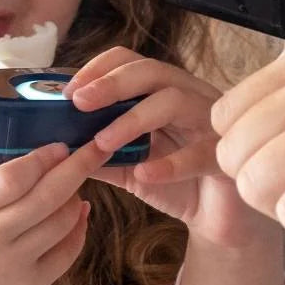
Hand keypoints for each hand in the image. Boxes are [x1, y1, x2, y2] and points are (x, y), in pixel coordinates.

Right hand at [0, 93, 108, 284]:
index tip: (60, 141)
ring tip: (80, 175)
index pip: (10, 179)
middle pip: (45, 198)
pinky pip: (67, 253)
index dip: (40, 158)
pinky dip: (78, 229)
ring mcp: (13, 269)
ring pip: (62, 224)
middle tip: (97, 143)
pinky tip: (79, 209)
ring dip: (77, 196)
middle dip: (78, 168)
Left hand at [65, 48, 277, 250]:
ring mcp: (211, 124)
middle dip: (112, 83)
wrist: (222, 222)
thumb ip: (100, 156)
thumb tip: (58, 149)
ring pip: (174, 101)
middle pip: (153, 71)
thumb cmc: (179, 185)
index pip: (132, 61)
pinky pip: (199, 153)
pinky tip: (145, 174)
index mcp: (166, 93)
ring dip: (133, 119)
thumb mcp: (130, 168)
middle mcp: (190, 98)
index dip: (99, 69)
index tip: (69, 93)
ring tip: (102, 143)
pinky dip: (169, 163)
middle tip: (79, 102)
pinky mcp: (226, 157)